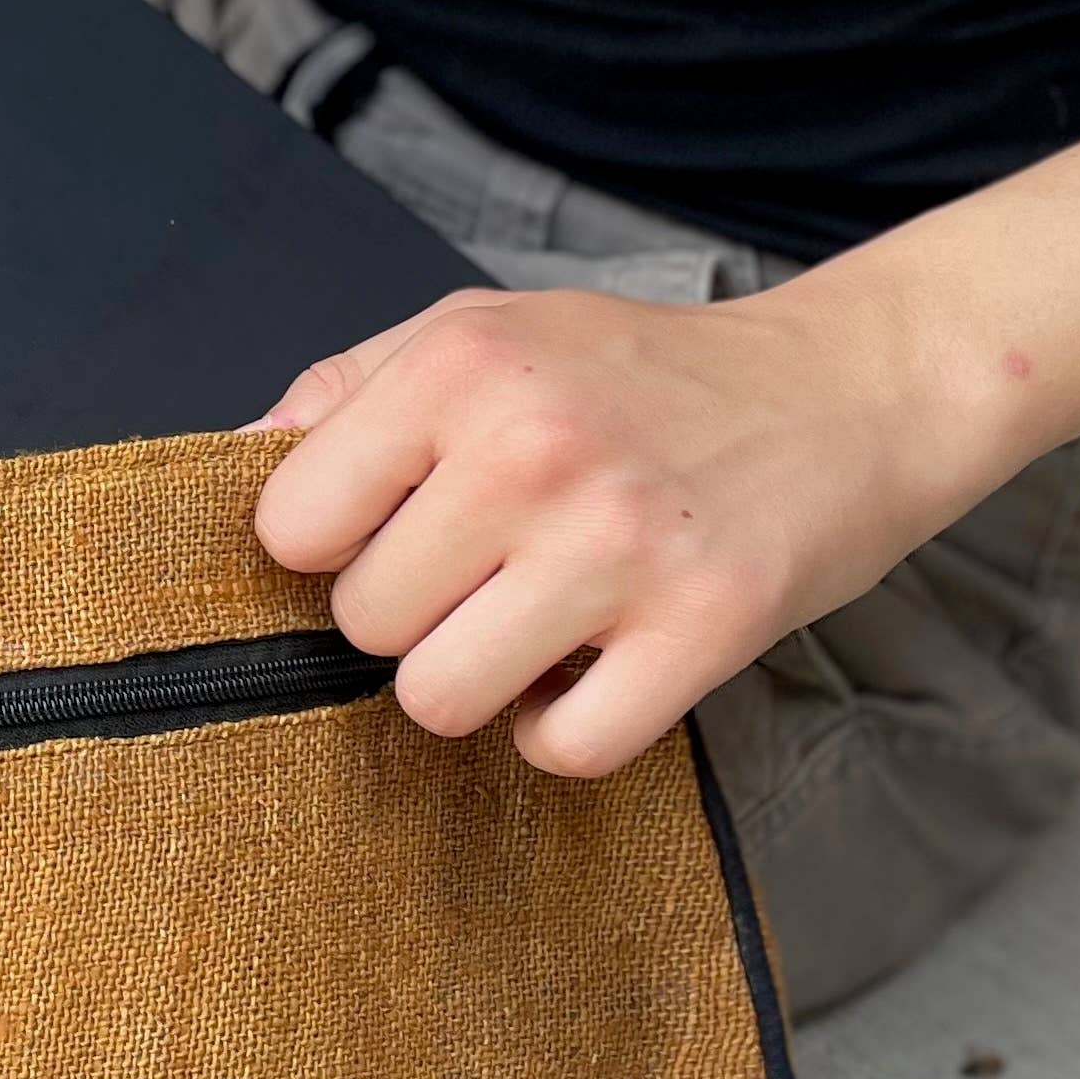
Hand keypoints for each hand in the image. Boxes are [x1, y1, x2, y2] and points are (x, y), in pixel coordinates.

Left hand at [253, 278, 995, 777]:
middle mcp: (532, 450)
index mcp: (462, 367)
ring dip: (474, 682)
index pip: (290, 526)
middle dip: (409, 615)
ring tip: (530, 623)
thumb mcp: (486, 329)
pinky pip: (560, 749)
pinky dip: (562, 731)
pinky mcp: (702, 630)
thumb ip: (351, 388)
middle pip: (362, 622)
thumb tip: (233, 457)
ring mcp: (619, 546)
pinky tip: (593, 668)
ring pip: (438, 701)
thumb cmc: (643, 371)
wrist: (845, 391)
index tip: (394, 530)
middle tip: (484, 572)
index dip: (330, 546)